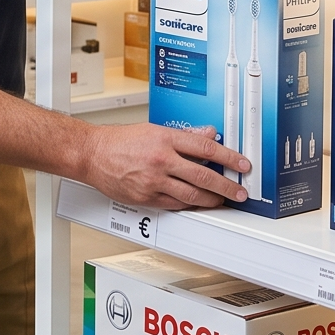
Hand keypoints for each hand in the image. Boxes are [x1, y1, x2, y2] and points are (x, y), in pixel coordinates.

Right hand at [82, 123, 249, 210]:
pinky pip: (174, 204)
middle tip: (240, 190)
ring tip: (221, 200)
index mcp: (165, 139)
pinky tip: (197, 203)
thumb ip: (184, 136)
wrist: (92, 154)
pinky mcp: (145, 197)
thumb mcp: (154, 129)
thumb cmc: (119, 141)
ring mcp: (153, 181)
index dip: (229, 157)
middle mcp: (161, 160)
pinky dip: (189, 204)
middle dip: (226, 185)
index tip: (242, 164)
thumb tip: (208, 135)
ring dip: (211, 199)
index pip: (206, 148)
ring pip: (191, 195)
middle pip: (203, 175)